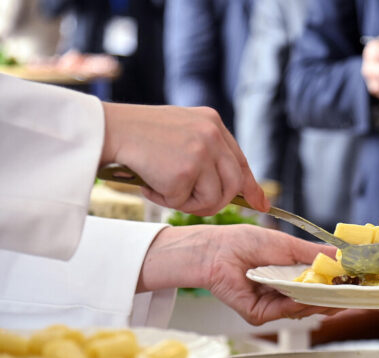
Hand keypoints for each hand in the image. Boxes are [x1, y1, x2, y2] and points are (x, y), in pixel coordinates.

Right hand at [99, 103, 269, 214]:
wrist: (108, 130)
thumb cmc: (137, 134)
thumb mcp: (181, 130)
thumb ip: (205, 150)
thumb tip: (226, 184)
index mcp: (212, 123)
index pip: (241, 162)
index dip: (251, 187)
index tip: (262, 204)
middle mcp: (212, 135)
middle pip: (233, 186)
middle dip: (215, 202)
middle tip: (190, 202)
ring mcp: (201, 153)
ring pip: (213, 199)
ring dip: (188, 203)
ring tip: (162, 188)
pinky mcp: (185, 171)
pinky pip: (184, 203)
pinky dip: (165, 200)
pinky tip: (149, 184)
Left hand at [138, 225, 341, 324]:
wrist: (218, 249)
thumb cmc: (247, 242)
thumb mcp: (289, 245)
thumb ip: (316, 254)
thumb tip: (343, 258)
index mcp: (292, 277)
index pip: (321, 288)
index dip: (338, 288)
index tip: (357, 286)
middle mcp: (284, 293)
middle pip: (315, 303)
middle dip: (333, 299)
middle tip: (351, 293)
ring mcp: (272, 306)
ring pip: (302, 310)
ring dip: (317, 300)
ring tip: (330, 290)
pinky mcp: (259, 314)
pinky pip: (283, 312)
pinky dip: (295, 303)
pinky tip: (303, 294)